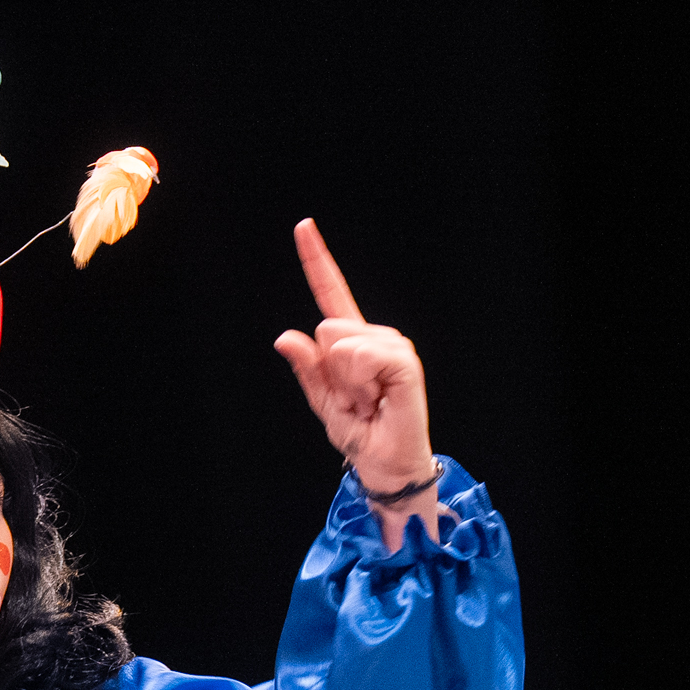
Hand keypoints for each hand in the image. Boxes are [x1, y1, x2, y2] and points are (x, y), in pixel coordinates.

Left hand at [271, 219, 438, 550]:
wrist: (385, 464)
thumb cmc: (360, 433)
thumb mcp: (321, 401)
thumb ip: (305, 369)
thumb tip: (285, 335)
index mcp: (351, 342)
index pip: (331, 293)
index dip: (318, 260)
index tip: (303, 225)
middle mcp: (374, 336)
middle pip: (327, 326)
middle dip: (329, 370)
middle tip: (353, 398)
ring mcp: (392, 346)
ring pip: (341, 341)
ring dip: (346, 380)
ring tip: (367, 400)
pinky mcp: (404, 362)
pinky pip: (362, 355)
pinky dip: (359, 379)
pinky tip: (376, 396)